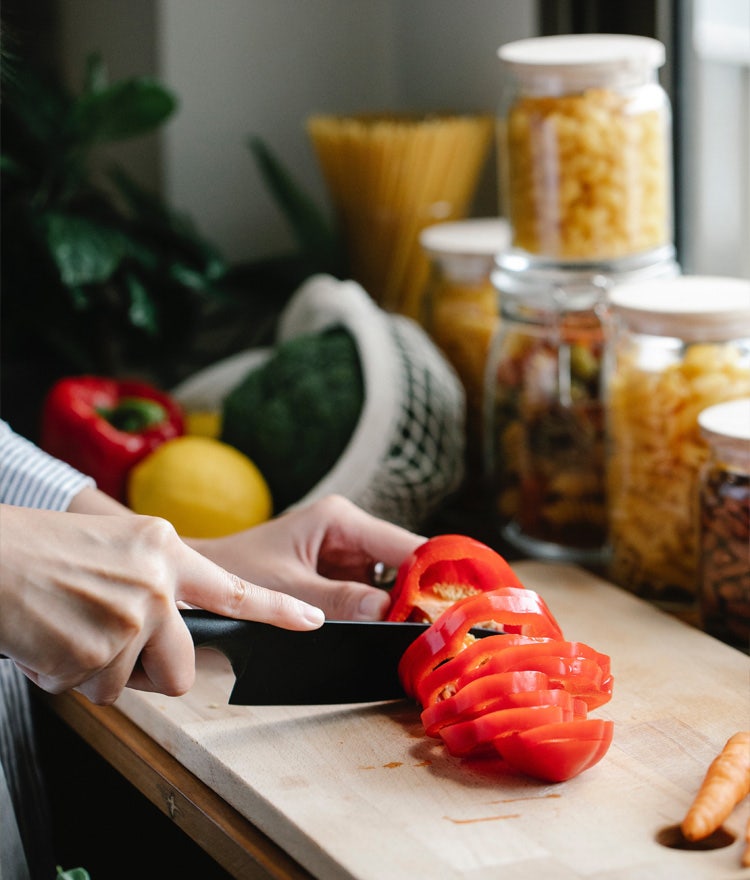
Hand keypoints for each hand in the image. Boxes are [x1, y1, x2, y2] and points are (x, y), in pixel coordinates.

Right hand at [0, 502, 322, 704]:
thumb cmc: (40, 551)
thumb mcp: (115, 546)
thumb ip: (155, 581)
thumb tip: (172, 629)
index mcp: (164, 550)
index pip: (233, 587)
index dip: (277, 609)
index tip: (312, 620)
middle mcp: (157, 583)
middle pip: (183, 666)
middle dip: (151, 671)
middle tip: (111, 648)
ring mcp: (131, 618)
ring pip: (131, 684)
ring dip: (99, 671)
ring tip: (68, 630)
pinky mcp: (99, 652)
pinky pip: (93, 690)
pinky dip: (68, 676)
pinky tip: (50, 640)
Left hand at [189, 495, 424, 620]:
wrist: (198, 579)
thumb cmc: (233, 572)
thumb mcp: (287, 589)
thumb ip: (338, 601)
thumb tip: (389, 613)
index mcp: (339, 520)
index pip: (404, 544)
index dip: (433, 574)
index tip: (456, 606)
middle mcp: (349, 531)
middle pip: (405, 563)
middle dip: (423, 595)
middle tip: (444, 630)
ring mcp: (346, 554)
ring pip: (394, 582)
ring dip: (406, 607)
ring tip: (426, 636)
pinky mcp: (339, 575)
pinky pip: (374, 594)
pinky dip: (385, 614)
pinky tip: (398, 634)